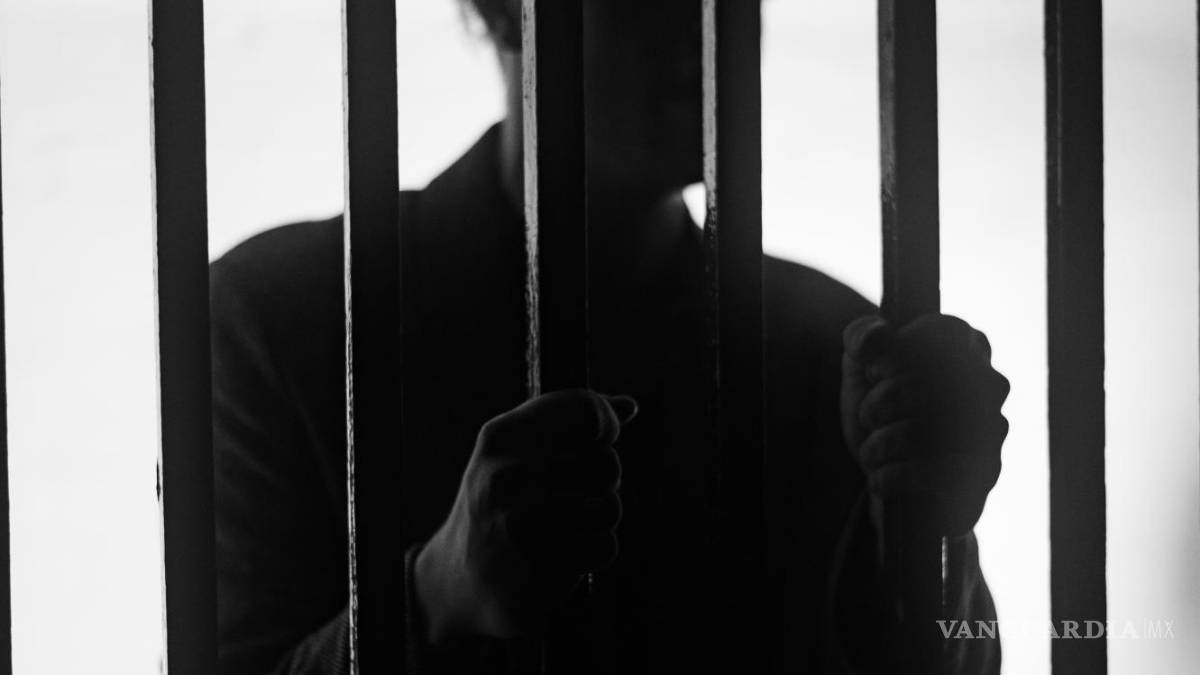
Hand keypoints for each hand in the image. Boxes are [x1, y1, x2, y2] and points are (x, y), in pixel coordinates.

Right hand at [415, 389, 636, 641]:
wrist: (460, 578)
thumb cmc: (500, 504)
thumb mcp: (513, 451)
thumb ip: (567, 423)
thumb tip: (629, 406)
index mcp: (502, 437)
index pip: (585, 409)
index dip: (606, 424)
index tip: (600, 438)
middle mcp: (508, 476)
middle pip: (607, 461)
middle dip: (602, 480)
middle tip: (574, 493)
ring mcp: (522, 525)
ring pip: (609, 506)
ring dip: (600, 519)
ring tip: (569, 525)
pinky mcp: (541, 569)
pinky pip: (606, 546)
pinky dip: (594, 552)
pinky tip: (566, 553)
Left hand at [840, 314, 1008, 537]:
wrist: (892, 471)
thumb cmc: (882, 408)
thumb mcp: (860, 365)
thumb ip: (860, 337)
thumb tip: (878, 335)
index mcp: (966, 344)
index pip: (939, 333)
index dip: (894, 355)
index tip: (874, 372)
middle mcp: (990, 384)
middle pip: (924, 386)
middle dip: (878, 404)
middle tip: (869, 416)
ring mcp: (993, 430)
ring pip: (922, 433)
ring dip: (880, 444)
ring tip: (872, 450)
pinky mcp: (984, 474)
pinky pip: (927, 474)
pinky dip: (888, 476)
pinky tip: (879, 476)